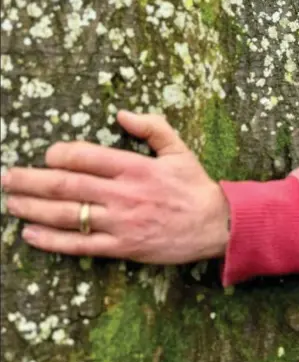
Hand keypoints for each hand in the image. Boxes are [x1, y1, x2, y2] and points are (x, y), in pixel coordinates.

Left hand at [1, 110, 230, 263]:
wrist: (215, 225)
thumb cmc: (195, 186)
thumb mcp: (179, 150)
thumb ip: (152, 127)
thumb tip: (121, 114)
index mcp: (135, 168)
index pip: (85, 157)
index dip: (59, 154)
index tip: (47, 155)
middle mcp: (123, 195)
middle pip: (66, 186)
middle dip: (31, 181)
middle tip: (8, 178)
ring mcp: (120, 223)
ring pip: (68, 215)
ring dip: (34, 209)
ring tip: (11, 203)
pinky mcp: (122, 247)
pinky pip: (80, 244)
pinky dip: (52, 240)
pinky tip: (31, 234)